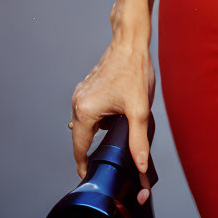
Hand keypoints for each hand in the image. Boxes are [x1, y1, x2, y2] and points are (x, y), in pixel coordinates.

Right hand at [70, 37, 155, 205]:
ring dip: (101, 128)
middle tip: (113, 153)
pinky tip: (119, 110)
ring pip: (88, 121)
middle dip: (96, 145)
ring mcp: (81, 93)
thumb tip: (140, 166)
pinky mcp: (88, 86)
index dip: (83, 164)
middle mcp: (78, 103)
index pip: (79, 148)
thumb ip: (138, 141)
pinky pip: (91, 108)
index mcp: (85, 111)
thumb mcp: (139, 109)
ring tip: (121, 125)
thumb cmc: (134, 71)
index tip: (88, 176)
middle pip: (82, 135)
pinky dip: (102, 115)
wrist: (131, 41)